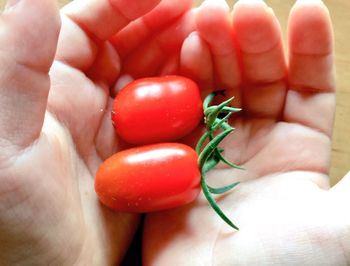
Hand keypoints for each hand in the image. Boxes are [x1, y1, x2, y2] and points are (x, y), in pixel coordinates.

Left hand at [0, 0, 193, 263]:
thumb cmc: (13, 226)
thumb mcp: (0, 147)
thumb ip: (14, 67)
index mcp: (47, 86)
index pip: (87, 25)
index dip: (125, 1)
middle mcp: (81, 100)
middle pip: (126, 45)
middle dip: (162, 22)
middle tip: (200, 10)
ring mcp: (115, 128)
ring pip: (151, 77)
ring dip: (180, 56)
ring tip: (211, 40)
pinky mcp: (140, 157)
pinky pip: (168, 117)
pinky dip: (189, 98)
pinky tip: (210, 87)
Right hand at [143, 1, 349, 264]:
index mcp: (298, 154)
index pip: (307, 88)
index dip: (307, 48)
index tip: (304, 10)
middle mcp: (255, 147)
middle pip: (256, 80)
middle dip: (254, 41)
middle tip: (243, 10)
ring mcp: (211, 152)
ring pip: (217, 90)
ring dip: (218, 51)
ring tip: (211, 19)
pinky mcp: (175, 160)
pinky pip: (182, 115)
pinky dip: (186, 81)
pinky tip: (190, 52)